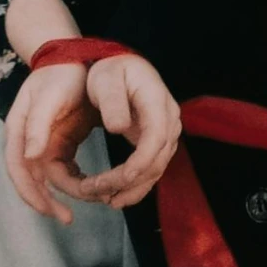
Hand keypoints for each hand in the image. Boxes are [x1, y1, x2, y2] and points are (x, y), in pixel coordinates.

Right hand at [3, 61, 99, 223]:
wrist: (71, 57)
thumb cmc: (59, 74)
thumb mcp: (49, 96)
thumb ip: (39, 124)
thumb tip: (30, 155)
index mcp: (20, 129)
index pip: (19, 169)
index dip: (32, 193)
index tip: (50, 211)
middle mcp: (27, 139)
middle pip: (31, 180)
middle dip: (47, 201)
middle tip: (68, 218)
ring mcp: (41, 142)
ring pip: (48, 178)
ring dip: (62, 194)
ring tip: (82, 205)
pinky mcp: (58, 141)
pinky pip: (62, 168)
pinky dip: (73, 180)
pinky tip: (88, 187)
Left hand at [67, 54, 181, 209]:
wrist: (122, 66)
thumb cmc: (111, 70)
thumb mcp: (105, 79)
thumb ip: (112, 102)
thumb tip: (118, 127)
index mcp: (157, 101)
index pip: (156, 138)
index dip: (140, 162)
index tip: (119, 178)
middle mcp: (169, 119)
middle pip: (156, 160)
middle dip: (128, 181)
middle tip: (97, 192)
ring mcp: (167, 132)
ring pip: (156, 169)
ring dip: (132, 189)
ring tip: (106, 200)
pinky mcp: (159, 142)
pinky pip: (152, 169)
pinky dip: (136, 185)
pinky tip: (117, 196)